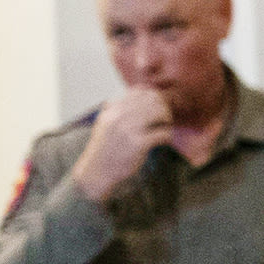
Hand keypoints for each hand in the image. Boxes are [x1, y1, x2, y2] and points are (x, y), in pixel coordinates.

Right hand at [71, 88, 173, 202]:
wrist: (96, 172)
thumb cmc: (104, 148)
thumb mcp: (105, 122)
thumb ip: (118, 108)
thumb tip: (139, 91)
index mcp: (112, 109)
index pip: (139, 91)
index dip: (153, 97)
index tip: (157, 106)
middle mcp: (119, 116)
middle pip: (152, 100)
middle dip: (163, 108)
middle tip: (165, 118)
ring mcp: (128, 130)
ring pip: (159, 113)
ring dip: (167, 119)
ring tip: (165, 127)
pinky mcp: (138, 144)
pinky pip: (162, 133)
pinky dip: (167, 135)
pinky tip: (164, 140)